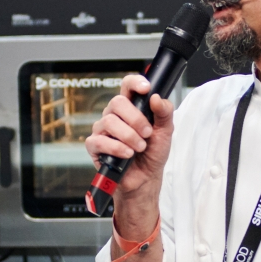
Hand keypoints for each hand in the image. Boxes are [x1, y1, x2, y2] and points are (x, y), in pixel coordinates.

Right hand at [85, 74, 173, 239]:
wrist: (145, 179)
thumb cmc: (153, 154)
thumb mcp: (165, 132)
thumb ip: (164, 113)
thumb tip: (156, 98)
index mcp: (131, 107)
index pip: (127, 86)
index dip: (134, 83)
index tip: (145, 89)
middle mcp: (115, 116)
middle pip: (117, 102)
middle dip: (135, 118)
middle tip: (146, 133)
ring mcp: (103, 130)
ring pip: (109, 121)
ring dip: (129, 136)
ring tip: (139, 148)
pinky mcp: (95, 146)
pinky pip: (99, 141)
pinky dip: (116, 148)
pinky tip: (127, 154)